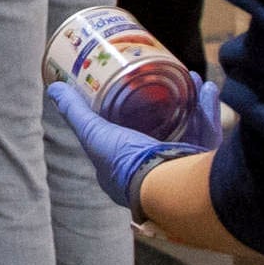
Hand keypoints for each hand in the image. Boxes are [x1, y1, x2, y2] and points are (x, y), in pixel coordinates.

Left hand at [51, 77, 220, 214]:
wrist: (167, 187)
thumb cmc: (125, 165)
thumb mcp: (95, 134)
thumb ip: (76, 112)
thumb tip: (54, 87)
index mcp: (123, 169)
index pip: (122, 139)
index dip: (126, 114)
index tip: (130, 88)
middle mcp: (152, 169)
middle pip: (159, 130)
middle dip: (165, 102)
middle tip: (166, 77)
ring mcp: (179, 167)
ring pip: (187, 128)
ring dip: (189, 101)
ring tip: (190, 77)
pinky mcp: (202, 163)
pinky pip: (208, 132)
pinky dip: (209, 110)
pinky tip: (208, 88)